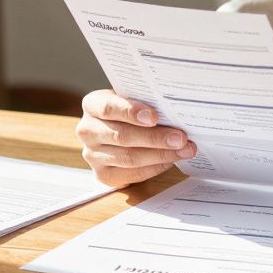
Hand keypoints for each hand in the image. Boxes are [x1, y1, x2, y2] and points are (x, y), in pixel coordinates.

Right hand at [76, 89, 197, 187]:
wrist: (118, 128)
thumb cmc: (131, 110)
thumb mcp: (133, 98)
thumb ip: (146, 100)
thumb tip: (176, 109)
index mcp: (92, 104)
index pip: (109, 108)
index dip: (131, 112)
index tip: (154, 116)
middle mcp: (88, 130)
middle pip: (122, 136)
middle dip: (155, 138)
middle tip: (181, 138)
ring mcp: (92, 155)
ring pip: (129, 157)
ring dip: (161, 155)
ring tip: (184, 150)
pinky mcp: (103, 174)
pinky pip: (131, 174)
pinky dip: (154, 168)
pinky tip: (171, 160)